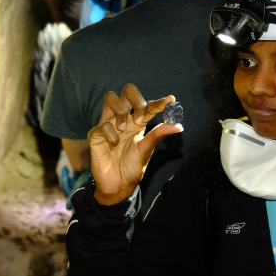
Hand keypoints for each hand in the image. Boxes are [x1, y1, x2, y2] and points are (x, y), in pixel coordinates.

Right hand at [88, 84, 182, 204]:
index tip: (171, 101)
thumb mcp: (147, 149)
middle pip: (127, 91)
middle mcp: (123, 119)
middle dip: (137, 99)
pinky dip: (111, 135)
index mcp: (137, 122)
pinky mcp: (96, 134)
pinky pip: (102, 125)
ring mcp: (108, 124)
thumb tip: (179, 125)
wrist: (118, 184)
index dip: (159, 102)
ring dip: (121, 111)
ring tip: (123, 128)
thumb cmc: (132, 166)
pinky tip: (113, 145)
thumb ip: (159, 135)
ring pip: (110, 98)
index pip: (148, 106)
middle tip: (141, 117)